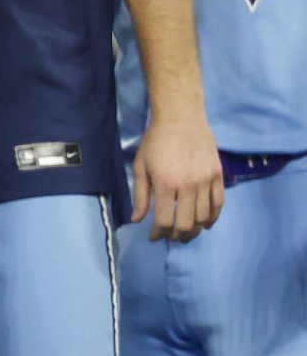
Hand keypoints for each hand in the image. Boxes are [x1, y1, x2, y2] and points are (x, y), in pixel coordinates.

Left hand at [132, 110, 223, 242]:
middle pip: (186, 223)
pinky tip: (204, 223)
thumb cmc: (155, 141)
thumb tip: (137, 220)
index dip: (158, 233)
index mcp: (165, 183)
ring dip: (194, 230)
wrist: (181, 119)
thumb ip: (140, 195)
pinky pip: (219, 204)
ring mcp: (206, 181)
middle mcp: (188, 185)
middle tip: (170, 236)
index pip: (164, 220)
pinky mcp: (218, 176)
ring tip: (186, 232)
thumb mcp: (140, 166)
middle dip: (177, 235)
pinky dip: (212, 218)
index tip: (153, 236)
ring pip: (204, 217)